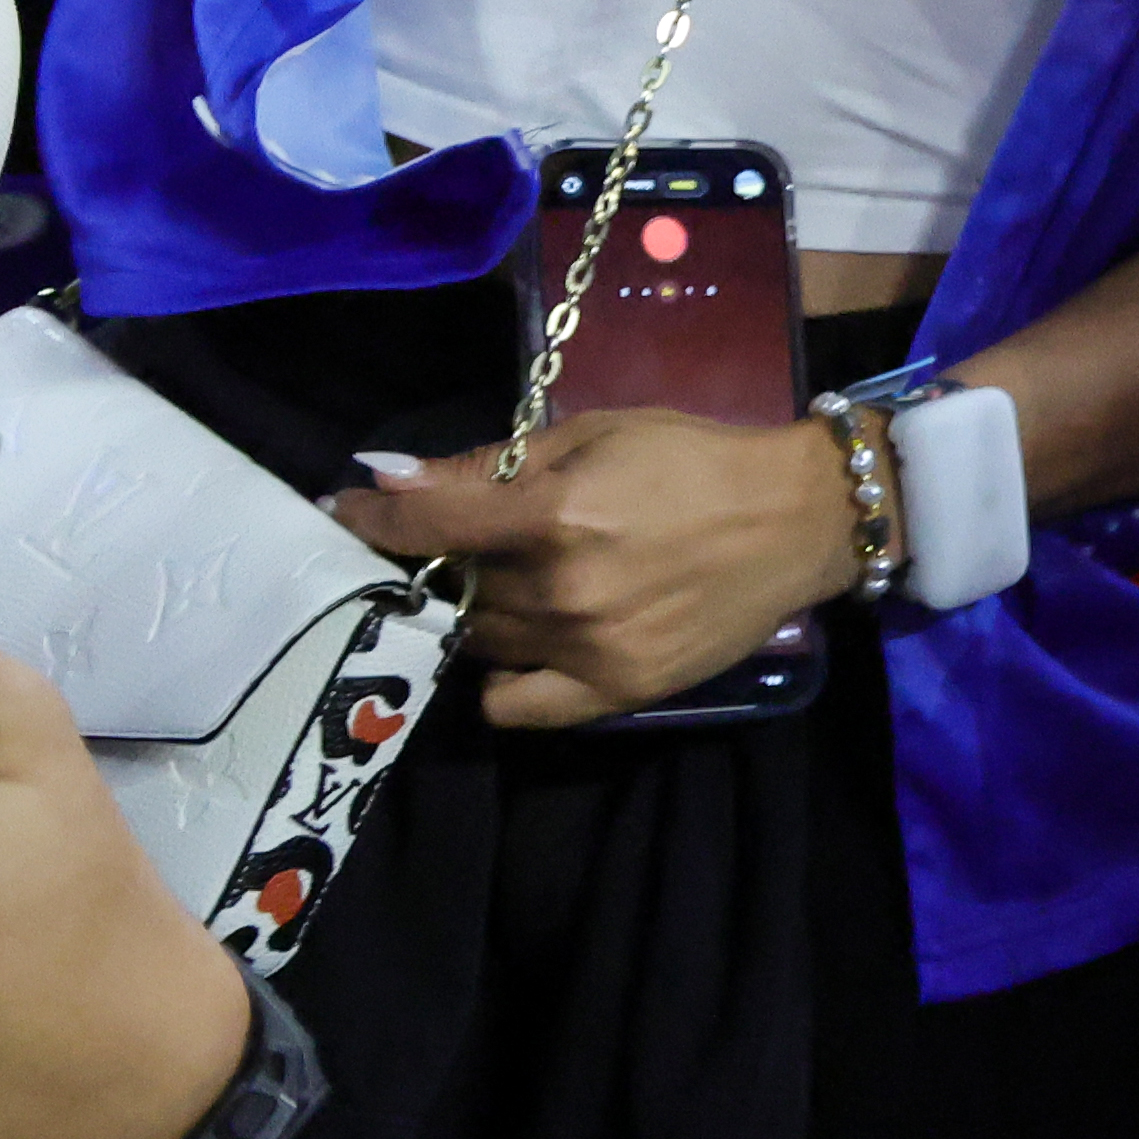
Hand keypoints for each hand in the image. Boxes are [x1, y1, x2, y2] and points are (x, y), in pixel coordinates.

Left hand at [327, 409, 855, 728]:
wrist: (796, 519)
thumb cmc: (693, 457)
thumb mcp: (594, 434)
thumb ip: (491, 464)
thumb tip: (390, 475)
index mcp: (552, 514)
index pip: (423, 524)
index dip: (369, 516)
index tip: (341, 509)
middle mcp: (559, 590)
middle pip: (451, 584)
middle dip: (440, 558)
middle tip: (458, 539)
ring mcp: (585, 649)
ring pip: (478, 641)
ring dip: (475, 609)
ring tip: (508, 583)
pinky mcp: (615, 691)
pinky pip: (514, 705)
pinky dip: (501, 677)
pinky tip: (519, 644)